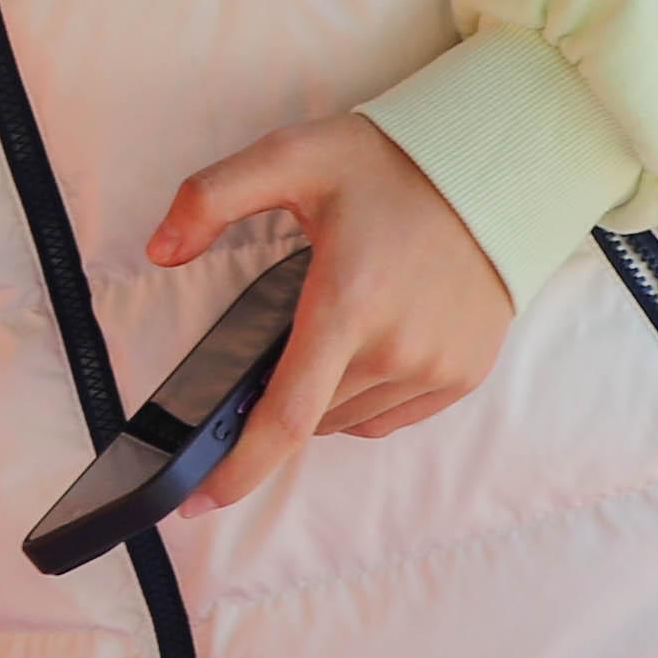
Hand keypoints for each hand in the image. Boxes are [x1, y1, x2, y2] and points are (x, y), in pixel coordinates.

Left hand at [151, 111, 515, 484]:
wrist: (496, 165)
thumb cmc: (390, 163)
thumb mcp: (291, 155)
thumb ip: (211, 197)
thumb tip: (160, 250)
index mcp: (346, 303)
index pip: (285, 416)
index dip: (238, 468)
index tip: (198, 501)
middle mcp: (396, 348)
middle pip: (310, 415)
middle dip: (279, 393)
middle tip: (283, 333)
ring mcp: (437, 366)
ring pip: (350, 420)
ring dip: (324, 397)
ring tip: (332, 329)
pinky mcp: (465, 373)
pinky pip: (392, 416)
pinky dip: (365, 399)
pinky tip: (368, 348)